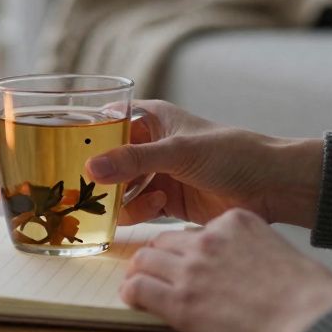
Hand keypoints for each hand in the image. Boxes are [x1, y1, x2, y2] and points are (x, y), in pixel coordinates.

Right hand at [84, 100, 323, 227]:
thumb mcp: (179, 152)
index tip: (60, 154)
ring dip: (119, 199)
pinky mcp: (166, 202)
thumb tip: (91, 169)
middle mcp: (148, 145)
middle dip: (93, 177)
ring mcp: (156, 174)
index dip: (81, 136)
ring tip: (139, 201)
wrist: (271, 187)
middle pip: (104, 161)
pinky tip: (158, 209)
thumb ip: (134, 160)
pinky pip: (136, 210)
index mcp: (150, 118)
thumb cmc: (232, 154)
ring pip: (117, 189)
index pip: (103, 122)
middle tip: (78, 192)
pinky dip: (138, 213)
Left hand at [122, 209, 331, 331]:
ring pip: (145, 260)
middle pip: (165, 241)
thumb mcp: (282, 254)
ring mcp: (190, 269)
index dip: (190, 249)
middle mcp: (208, 240)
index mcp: (236, 222)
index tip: (188, 260)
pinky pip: (139, 289)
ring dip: (139, 272)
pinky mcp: (179, 301)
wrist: (307, 320)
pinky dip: (131, 294)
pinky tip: (132, 299)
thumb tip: (249, 271)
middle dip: (159, 256)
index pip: (198, 230)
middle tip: (155, 270)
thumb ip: (256, 253)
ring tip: (136, 283)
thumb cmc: (308, 296)